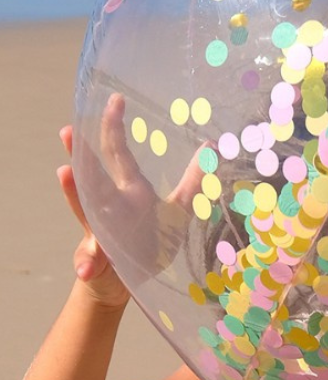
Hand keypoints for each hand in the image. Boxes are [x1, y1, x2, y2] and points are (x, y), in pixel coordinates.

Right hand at [60, 93, 202, 300]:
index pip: (120, 154)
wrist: (129, 279)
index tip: (115, 100)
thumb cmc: (151, 242)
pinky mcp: (99, 257)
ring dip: (73, 192)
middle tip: (69, 128)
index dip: (116, 128)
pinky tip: (84, 267)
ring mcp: (100, 229)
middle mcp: (110, 204)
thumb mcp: (178, 210)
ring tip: (64, 172)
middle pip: (94, 174)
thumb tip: (211, 148)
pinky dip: (87, 263)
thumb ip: (193, 181)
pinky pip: (92, 258)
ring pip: (85, 208)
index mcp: (129, 190)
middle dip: (83, 152)